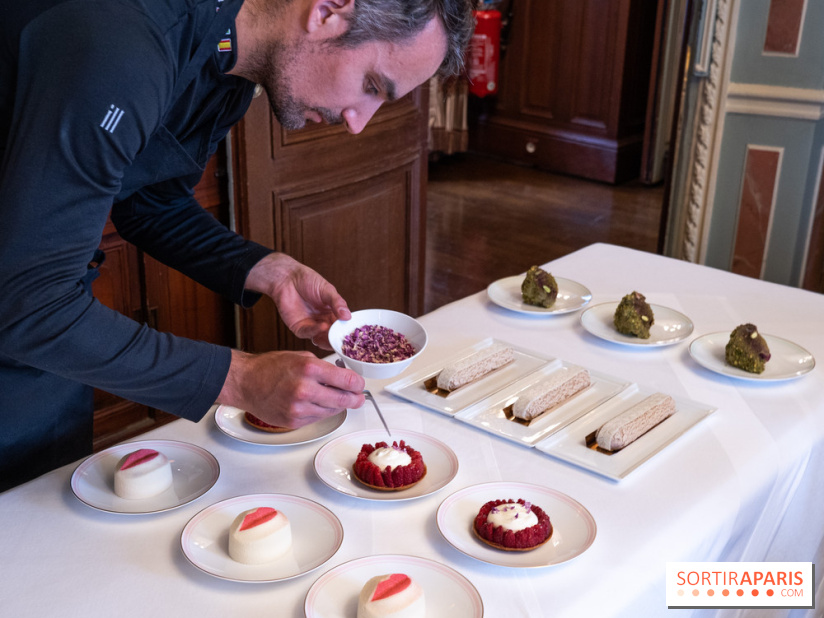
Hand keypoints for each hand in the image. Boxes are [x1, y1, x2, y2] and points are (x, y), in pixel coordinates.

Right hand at [217, 349, 364, 427]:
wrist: (246, 382)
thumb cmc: (270, 367)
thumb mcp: (301, 357)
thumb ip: (324, 368)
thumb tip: (344, 378)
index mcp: (309, 369)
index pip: (347, 380)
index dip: (358, 384)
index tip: (359, 384)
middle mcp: (305, 390)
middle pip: (344, 399)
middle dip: (355, 398)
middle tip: (358, 397)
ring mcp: (299, 408)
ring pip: (332, 411)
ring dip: (338, 405)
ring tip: (336, 398)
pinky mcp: (294, 421)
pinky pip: (318, 418)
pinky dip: (321, 411)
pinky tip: (317, 403)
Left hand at [245, 253, 349, 348]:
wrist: (287, 278)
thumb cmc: (308, 281)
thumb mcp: (327, 290)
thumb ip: (338, 303)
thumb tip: (348, 316)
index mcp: (332, 314)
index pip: (342, 326)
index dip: (348, 331)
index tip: (354, 334)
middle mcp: (323, 322)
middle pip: (333, 335)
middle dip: (338, 339)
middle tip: (344, 340)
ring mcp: (311, 326)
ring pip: (321, 338)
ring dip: (328, 338)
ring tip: (334, 335)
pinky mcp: (299, 328)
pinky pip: (308, 333)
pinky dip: (316, 331)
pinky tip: (322, 326)